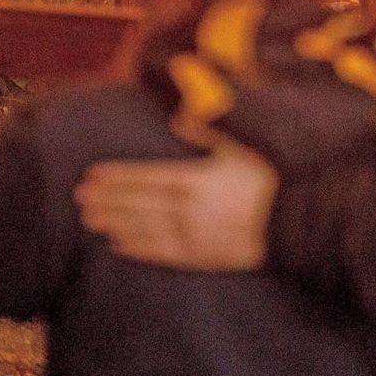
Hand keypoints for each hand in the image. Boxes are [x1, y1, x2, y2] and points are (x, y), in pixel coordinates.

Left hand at [74, 140, 279, 270]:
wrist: (295, 222)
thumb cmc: (269, 179)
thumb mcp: (241, 147)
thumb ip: (208, 132)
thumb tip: (180, 117)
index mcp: (194, 179)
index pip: (144, 177)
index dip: (116, 177)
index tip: (92, 175)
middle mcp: (187, 209)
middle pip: (137, 204)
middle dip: (107, 199)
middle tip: (80, 198)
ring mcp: (193, 236)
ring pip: (143, 229)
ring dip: (115, 223)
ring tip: (90, 219)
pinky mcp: (202, 257)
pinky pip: (162, 253)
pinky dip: (138, 249)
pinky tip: (119, 245)